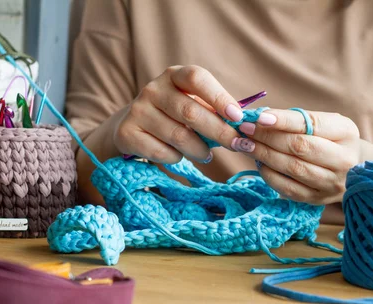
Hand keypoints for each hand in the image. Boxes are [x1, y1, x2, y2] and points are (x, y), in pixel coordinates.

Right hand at [114, 65, 244, 163]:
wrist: (133, 127)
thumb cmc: (175, 116)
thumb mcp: (194, 104)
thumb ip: (215, 111)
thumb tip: (246, 125)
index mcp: (174, 75)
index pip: (197, 78)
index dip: (219, 97)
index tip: (238, 117)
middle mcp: (153, 89)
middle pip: (191, 112)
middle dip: (219, 132)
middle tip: (237, 145)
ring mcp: (138, 110)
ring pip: (178, 136)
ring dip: (199, 150)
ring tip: (206, 154)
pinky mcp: (127, 133)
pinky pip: (162, 152)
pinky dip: (177, 158)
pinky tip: (180, 156)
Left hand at [232, 109, 360, 204]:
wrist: (352, 169)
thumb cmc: (331, 140)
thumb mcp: (324, 123)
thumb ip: (297, 120)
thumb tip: (260, 117)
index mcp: (346, 133)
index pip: (311, 125)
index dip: (283, 121)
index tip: (259, 116)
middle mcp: (344, 160)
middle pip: (300, 147)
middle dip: (268, 137)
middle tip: (245, 129)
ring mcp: (331, 183)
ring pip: (292, 168)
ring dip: (264, 155)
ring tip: (246, 144)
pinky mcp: (317, 199)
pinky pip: (288, 188)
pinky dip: (269, 174)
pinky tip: (258, 163)